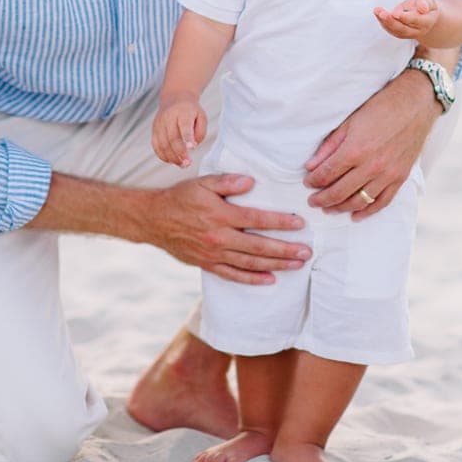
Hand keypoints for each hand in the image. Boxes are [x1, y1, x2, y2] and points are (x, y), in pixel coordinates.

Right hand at [144, 175, 310, 283]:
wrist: (154, 220)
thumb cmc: (181, 197)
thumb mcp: (202, 182)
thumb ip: (227, 181)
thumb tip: (251, 182)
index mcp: (220, 214)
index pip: (257, 219)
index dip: (280, 222)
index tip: (300, 224)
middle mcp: (219, 237)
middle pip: (259, 246)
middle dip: (286, 249)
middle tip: (307, 252)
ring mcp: (214, 254)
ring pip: (250, 263)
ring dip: (276, 264)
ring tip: (297, 264)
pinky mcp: (208, 264)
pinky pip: (233, 275)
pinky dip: (253, 279)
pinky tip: (270, 279)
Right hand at [152, 97, 206, 167]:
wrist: (175, 98)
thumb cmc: (191, 110)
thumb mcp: (202, 116)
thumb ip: (200, 131)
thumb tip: (193, 146)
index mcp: (183, 112)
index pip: (184, 125)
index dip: (187, 137)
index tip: (192, 148)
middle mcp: (169, 117)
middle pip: (172, 137)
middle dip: (180, 153)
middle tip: (188, 163)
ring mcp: (159, 123)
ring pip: (162, 144)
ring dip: (172, 157)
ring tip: (182, 165)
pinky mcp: (154, 129)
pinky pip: (156, 145)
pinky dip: (163, 155)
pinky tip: (172, 160)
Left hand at [303, 69, 438, 219]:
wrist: (415, 104)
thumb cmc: (380, 108)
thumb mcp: (349, 122)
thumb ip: (329, 146)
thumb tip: (311, 166)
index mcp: (355, 150)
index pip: (327, 174)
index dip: (313, 181)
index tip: (307, 183)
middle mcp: (371, 166)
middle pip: (340, 192)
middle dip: (322, 199)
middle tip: (312, 201)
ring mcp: (387, 174)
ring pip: (359, 201)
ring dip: (341, 208)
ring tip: (329, 209)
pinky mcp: (400, 178)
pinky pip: (382, 202)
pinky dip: (368, 211)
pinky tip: (356, 216)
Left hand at [374, 0, 438, 40]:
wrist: (425, 15)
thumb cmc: (424, 4)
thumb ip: (424, 3)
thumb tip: (422, 8)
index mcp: (427, 21)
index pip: (416, 20)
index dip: (406, 18)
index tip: (395, 14)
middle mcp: (418, 31)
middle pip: (404, 29)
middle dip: (392, 22)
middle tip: (382, 14)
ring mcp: (409, 34)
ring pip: (396, 31)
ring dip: (385, 22)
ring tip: (377, 11)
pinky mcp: (401, 34)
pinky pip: (391, 30)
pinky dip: (383, 22)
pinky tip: (378, 13)